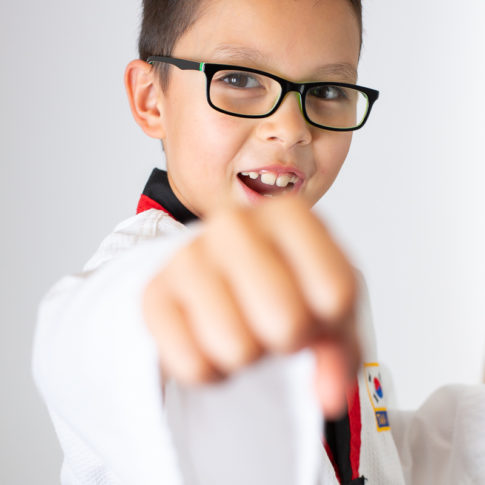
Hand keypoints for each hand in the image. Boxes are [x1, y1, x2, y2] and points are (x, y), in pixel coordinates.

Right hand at [143, 196, 359, 416]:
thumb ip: (342, 349)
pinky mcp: (153, 294)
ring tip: (244, 327)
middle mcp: (234, 223)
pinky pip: (194, 367)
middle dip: (288, 340)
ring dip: (248, 357)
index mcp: (288, 213)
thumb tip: (328, 398)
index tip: (317, 309)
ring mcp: (188, 256)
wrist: (227, 274)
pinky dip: (211, 371)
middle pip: (286, 323)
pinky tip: (212, 339)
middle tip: (276, 323)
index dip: (331, 323)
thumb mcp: (327, 305)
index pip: (335, 294)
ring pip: (238, 350)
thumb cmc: (284, 283)